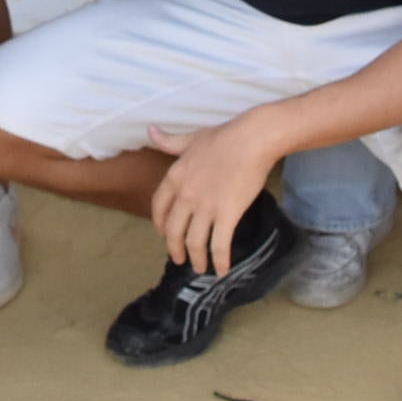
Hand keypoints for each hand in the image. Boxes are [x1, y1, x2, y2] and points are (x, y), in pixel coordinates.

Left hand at [148, 115, 282, 274]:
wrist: (252, 140)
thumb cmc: (225, 137)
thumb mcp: (191, 138)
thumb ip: (169, 141)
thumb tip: (149, 130)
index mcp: (175, 177)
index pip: (159, 207)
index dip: (159, 224)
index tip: (164, 234)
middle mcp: (186, 196)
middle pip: (173, 231)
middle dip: (175, 249)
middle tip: (179, 258)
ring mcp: (206, 207)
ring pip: (194, 242)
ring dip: (196, 259)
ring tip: (200, 267)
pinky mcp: (227, 215)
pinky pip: (219, 244)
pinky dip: (219, 261)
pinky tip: (222, 270)